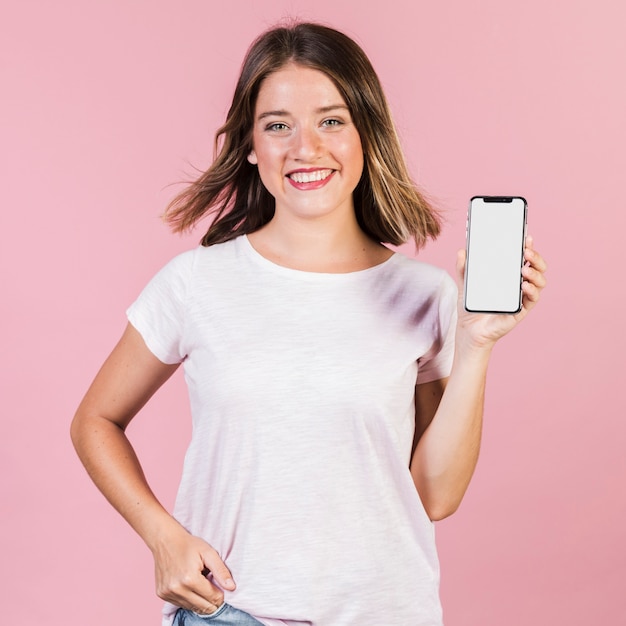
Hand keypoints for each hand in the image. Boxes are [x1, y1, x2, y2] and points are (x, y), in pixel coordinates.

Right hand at [151, 524, 235, 614]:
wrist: (165, 540)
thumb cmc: (189, 545)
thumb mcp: (209, 553)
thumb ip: (221, 571)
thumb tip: (232, 588)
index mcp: (190, 579)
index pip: (212, 598)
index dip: (220, 594)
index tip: (221, 586)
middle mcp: (177, 589)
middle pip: (203, 607)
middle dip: (212, 600)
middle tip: (213, 587)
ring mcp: (167, 593)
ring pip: (192, 608)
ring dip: (200, 601)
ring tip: (201, 584)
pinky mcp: (162, 595)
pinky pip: (181, 605)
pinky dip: (189, 599)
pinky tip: (190, 587)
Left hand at [456, 236, 546, 350]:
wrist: (469, 330)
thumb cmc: (471, 306)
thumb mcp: (465, 284)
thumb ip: (463, 269)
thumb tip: (462, 251)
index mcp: (509, 275)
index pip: (524, 258)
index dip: (528, 247)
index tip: (527, 238)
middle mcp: (519, 284)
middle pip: (537, 267)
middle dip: (536, 257)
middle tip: (526, 252)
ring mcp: (522, 297)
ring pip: (540, 281)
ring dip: (535, 273)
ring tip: (524, 269)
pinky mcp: (521, 310)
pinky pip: (533, 299)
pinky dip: (532, 291)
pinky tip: (525, 286)